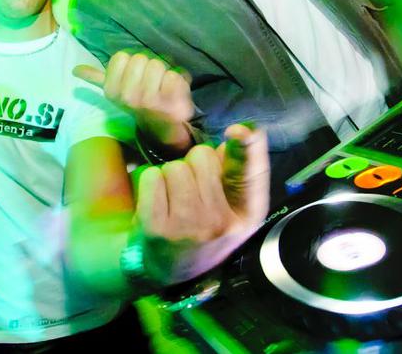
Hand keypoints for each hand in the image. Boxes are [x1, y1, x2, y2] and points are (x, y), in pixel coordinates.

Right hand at [74, 51, 194, 150]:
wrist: (160, 126)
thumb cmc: (139, 100)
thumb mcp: (116, 90)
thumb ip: (96, 78)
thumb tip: (75, 70)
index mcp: (112, 92)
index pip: (121, 56)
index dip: (130, 64)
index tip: (134, 77)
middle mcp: (129, 98)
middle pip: (141, 59)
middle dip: (147, 67)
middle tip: (150, 82)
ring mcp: (150, 103)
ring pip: (158, 65)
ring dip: (163, 73)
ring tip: (162, 87)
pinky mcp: (172, 105)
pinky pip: (175, 76)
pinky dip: (178, 80)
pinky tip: (174, 92)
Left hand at [134, 124, 269, 283]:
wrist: (166, 271)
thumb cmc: (202, 228)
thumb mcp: (232, 207)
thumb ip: (239, 171)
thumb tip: (240, 133)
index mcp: (247, 214)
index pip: (252, 172)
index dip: (247, 146)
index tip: (239, 131)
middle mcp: (221, 223)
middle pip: (202, 156)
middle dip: (193, 164)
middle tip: (191, 191)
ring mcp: (189, 227)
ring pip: (175, 166)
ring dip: (170, 175)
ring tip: (173, 199)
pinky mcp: (157, 229)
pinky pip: (151, 177)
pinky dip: (149, 183)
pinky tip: (156, 203)